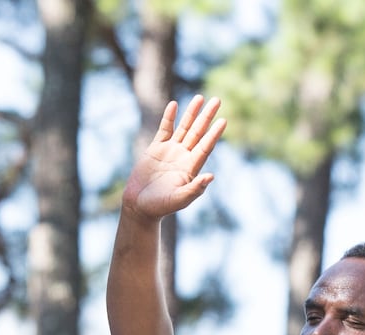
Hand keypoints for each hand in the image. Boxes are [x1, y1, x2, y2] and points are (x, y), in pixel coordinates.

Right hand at [121, 96, 226, 221]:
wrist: (140, 205)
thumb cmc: (161, 206)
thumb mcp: (181, 199)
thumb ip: (195, 188)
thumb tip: (211, 176)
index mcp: (191, 167)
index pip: (206, 146)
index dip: (214, 133)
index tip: (223, 120)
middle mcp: (183, 156)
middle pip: (198, 132)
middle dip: (207, 116)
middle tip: (217, 100)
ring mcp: (170, 151)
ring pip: (184, 127)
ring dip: (192, 113)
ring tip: (200, 98)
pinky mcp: (156, 149)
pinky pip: (164, 130)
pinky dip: (169, 117)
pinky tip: (174, 105)